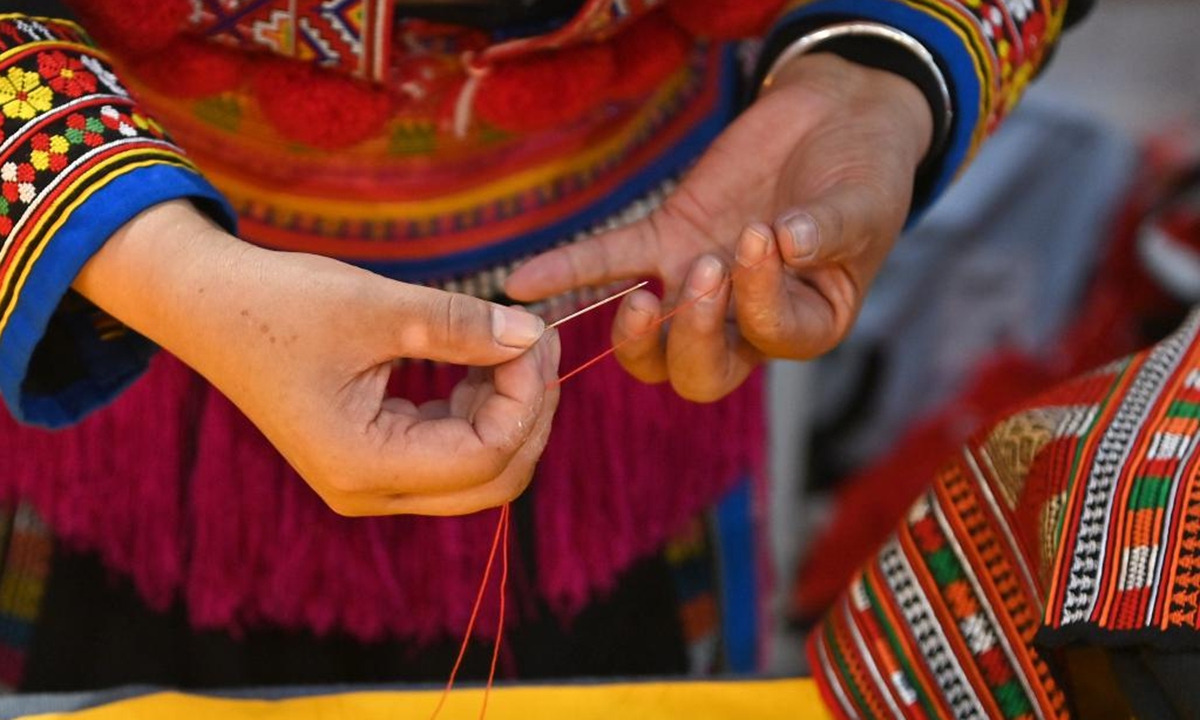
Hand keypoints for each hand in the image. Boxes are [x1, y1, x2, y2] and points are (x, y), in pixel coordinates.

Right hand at [75, 201, 560, 515]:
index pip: (485, 455)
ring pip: (478, 468)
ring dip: (509, 410)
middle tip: (539, 341)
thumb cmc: (278, 303)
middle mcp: (370, 490)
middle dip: (529, 413)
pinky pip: (451, 448)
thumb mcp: (377, 307)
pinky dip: (480, 407)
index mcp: (364, 465)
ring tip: (516, 340)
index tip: (534, 334)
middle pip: (492, 480)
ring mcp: (372, 479)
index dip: (525, 397)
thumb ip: (461, 325)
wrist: (206, 307)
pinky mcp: (374, 456)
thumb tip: (532, 334)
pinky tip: (485, 356)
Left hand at [505, 53, 931, 400]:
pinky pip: (610, 264)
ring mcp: (698, 284)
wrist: (834, 120)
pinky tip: (521, 283)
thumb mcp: (865, 203)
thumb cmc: (864, 174)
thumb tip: (790, 243)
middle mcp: (746, 319)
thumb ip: (833, 229)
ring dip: (637, 334)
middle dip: (692, 339)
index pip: (770, 338)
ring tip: (641, 301)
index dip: (757, 299)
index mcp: (804, 323)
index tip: (761, 237)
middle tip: (702, 276)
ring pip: (651, 345)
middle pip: (700, 373)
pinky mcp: (665, 240)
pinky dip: (567, 272)